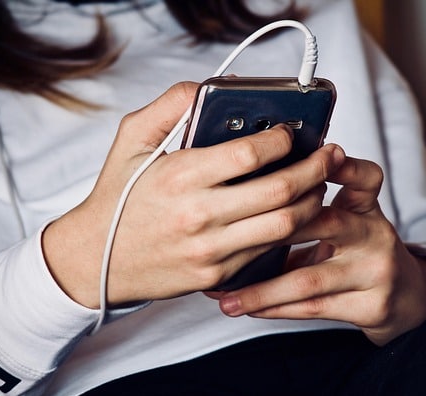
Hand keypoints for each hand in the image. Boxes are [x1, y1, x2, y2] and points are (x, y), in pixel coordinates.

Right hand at [42, 82, 345, 308]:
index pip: (251, 153)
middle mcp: (199, 215)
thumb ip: (169, 106)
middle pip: (281, 190)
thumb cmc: (117, 197)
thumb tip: (207, 88)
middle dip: (315, 169)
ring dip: (312, 202)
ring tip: (319, 185)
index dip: (283, 138)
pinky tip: (294, 214)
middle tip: (328, 155)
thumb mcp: (131, 140)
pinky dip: (289, 231)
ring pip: (284, 225)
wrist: (96, 260)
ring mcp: (211, 251)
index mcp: (180, 176)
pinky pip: (267, 252)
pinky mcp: (217, 276)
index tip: (293, 131)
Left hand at [213, 154, 425, 345]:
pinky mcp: (371, 305)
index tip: (318, 156)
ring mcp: (375, 272)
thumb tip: (244, 200)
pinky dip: (275, 308)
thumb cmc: (358, 252)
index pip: (364, 177)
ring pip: (309, 279)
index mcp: (366, 207)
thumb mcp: (347, 219)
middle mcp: (374, 235)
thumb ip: (309, 207)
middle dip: (273, 231)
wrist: (404, 297)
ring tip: (227, 296)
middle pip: (326, 223)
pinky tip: (249, 308)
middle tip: (230, 237)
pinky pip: (313, 308)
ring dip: (262, 290)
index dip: (343, 166)